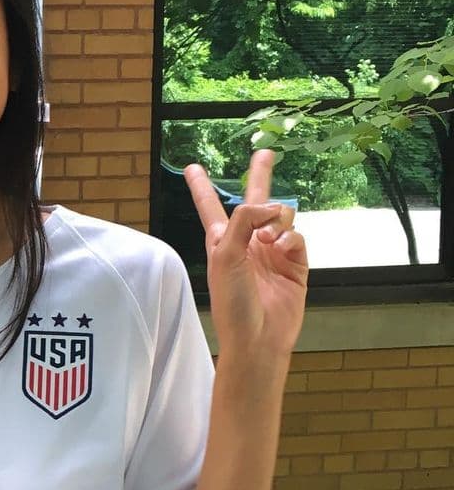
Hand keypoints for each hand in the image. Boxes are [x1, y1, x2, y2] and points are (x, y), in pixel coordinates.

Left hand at [184, 150, 307, 362]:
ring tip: (268, 237)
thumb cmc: (233, 301)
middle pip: (254, 202)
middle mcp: (247, 243)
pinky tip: (281, 246)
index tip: (193, 167)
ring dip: (277, 219)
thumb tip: (270, 205)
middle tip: (265, 152)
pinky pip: (297, 236)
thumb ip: (242, 221)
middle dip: (260, 176)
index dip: (201, 187)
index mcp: (222, 241)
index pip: (210, 206)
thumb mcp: (225, 255)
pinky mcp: (296, 264)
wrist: (258, 337)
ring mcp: (273, 252)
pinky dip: (291, 237)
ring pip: (282, 216)